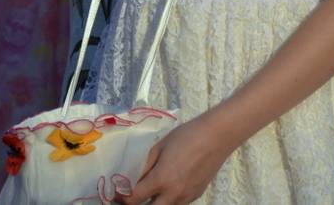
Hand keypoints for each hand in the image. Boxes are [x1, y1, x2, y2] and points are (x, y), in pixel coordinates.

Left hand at [118, 117, 232, 204]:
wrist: (216, 137)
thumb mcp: (159, 147)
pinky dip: (168, 200)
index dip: (122, 198)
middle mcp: (174, 194)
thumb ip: (144, 165)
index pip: (135, 199)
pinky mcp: (196, 196)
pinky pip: (177, 204)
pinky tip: (167, 187)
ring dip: (155, 203)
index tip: (117, 194)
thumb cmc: (185, 137)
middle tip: (132, 196)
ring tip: (149, 191)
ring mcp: (186, 197)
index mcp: (161, 180)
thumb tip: (130, 178)